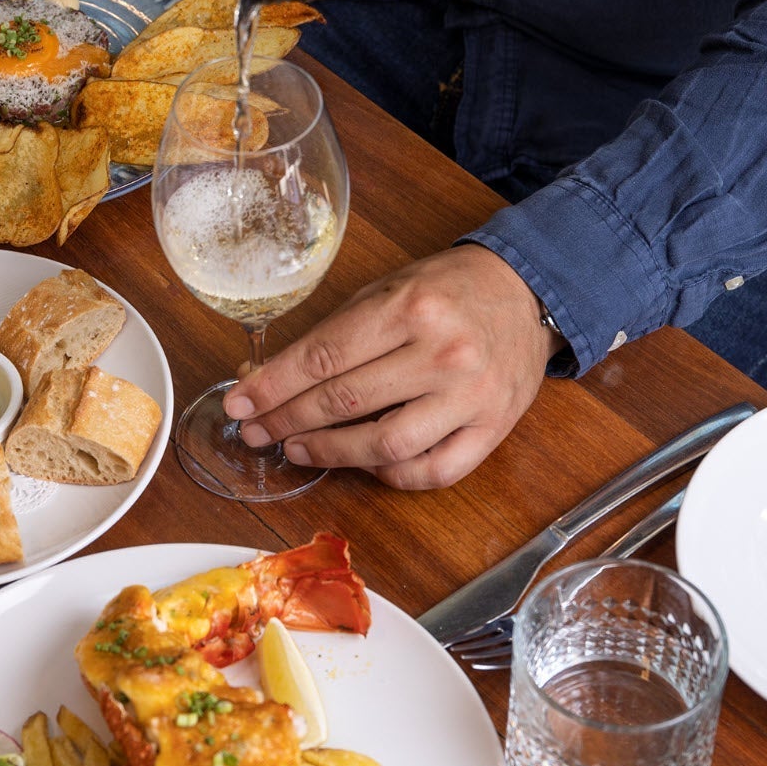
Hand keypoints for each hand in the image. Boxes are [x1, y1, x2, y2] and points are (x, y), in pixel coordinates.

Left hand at [224, 245, 557, 489]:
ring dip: (330, 453)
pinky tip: (364, 463)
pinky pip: (432, 471)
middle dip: (287, 420)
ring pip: (384, 445)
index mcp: (411, 307)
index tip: (239, 403)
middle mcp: (443, 353)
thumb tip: (266, 378)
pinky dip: (390, 474)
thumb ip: (332, 335)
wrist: (527, 293)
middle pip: (345, 401)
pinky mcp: (492, 430)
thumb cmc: (447, 291)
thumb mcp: (387, 291)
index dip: (273, 386)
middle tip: (256, 431)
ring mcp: (471, 397)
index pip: (324, 357)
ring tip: (297, 449)